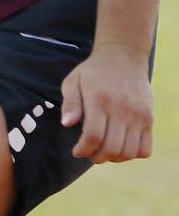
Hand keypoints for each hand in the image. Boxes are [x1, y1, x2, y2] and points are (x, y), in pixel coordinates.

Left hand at [61, 43, 152, 163]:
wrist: (123, 57)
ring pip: (129, 152)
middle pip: (112, 147)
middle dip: (97, 157)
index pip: (93, 136)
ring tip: (103, 151)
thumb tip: (66, 124)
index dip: (83, 149)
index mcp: (99, 100)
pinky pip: (145, 148)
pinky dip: (133, 154)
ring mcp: (138, 115)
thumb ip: (70, 103)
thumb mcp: (73, 81)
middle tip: (89, 153)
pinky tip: (120, 147)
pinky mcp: (149, 118)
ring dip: (114, 158)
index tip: (76, 151)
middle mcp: (121, 109)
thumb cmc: (93, 72)